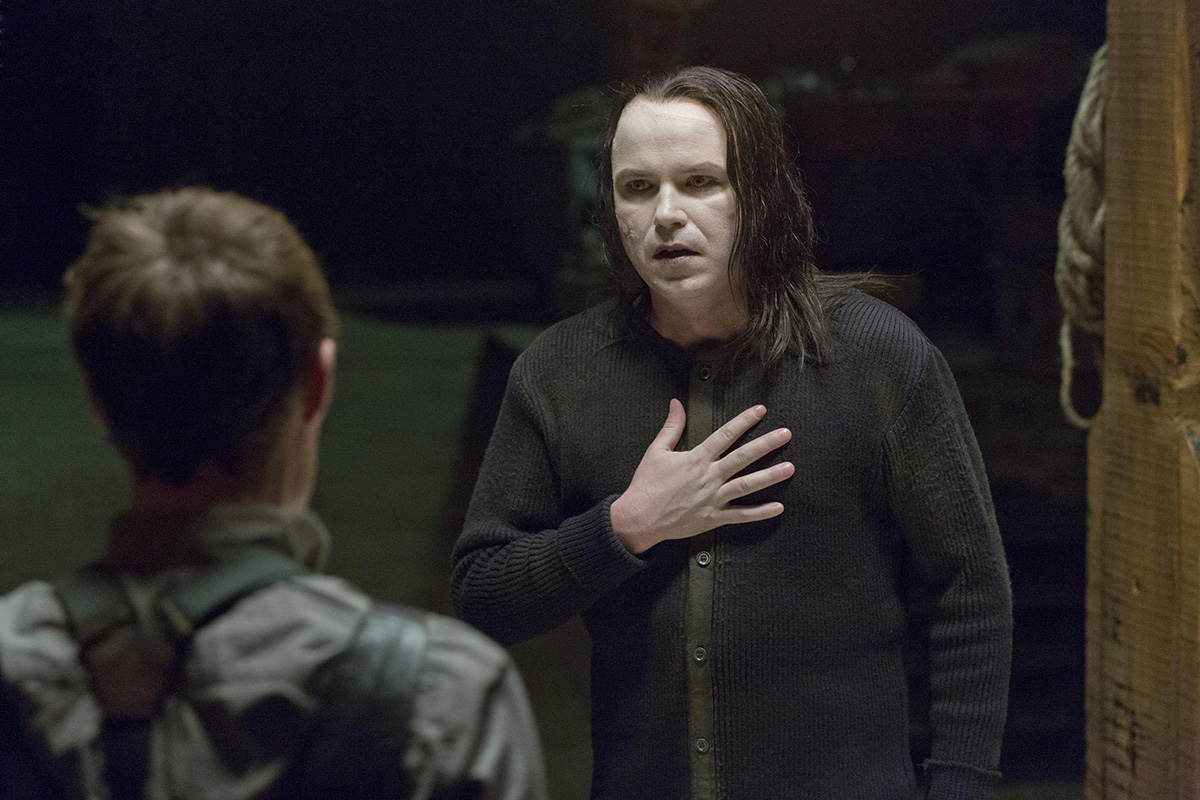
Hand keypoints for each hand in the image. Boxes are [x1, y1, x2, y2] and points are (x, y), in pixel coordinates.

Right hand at [610, 400, 793, 553]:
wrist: (639, 518)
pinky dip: (760, 512)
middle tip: (786, 434)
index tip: (761, 411)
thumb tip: (676, 403)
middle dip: (766, 444)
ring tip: (789, 467)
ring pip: (747, 485)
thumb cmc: (646, 484)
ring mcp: (713, 498)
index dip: (744, 421)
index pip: (725, 435)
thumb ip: (671, 427)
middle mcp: (708, 477)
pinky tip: (778, 507)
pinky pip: (740, 515)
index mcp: (696, 459)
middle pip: (743, 457)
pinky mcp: (713, 518)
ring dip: (770, 476)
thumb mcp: (656, 451)